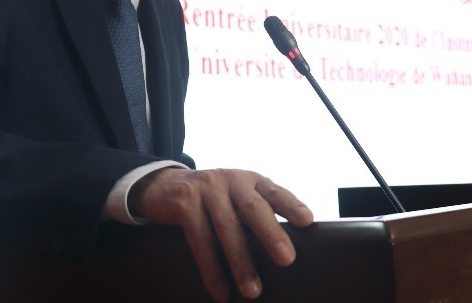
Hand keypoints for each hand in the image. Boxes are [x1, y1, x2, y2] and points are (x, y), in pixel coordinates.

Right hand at [124, 167, 312, 301]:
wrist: (164, 186)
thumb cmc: (212, 199)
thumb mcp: (236, 197)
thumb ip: (258, 212)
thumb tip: (286, 249)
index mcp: (250, 180)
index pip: (275, 192)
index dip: (291, 205)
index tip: (307, 221)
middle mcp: (230, 180)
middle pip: (253, 208)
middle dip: (270, 234)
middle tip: (287, 259)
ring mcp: (206, 189)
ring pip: (226, 227)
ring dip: (240, 261)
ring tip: (253, 290)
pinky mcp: (184, 203)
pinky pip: (200, 239)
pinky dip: (211, 268)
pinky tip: (221, 290)